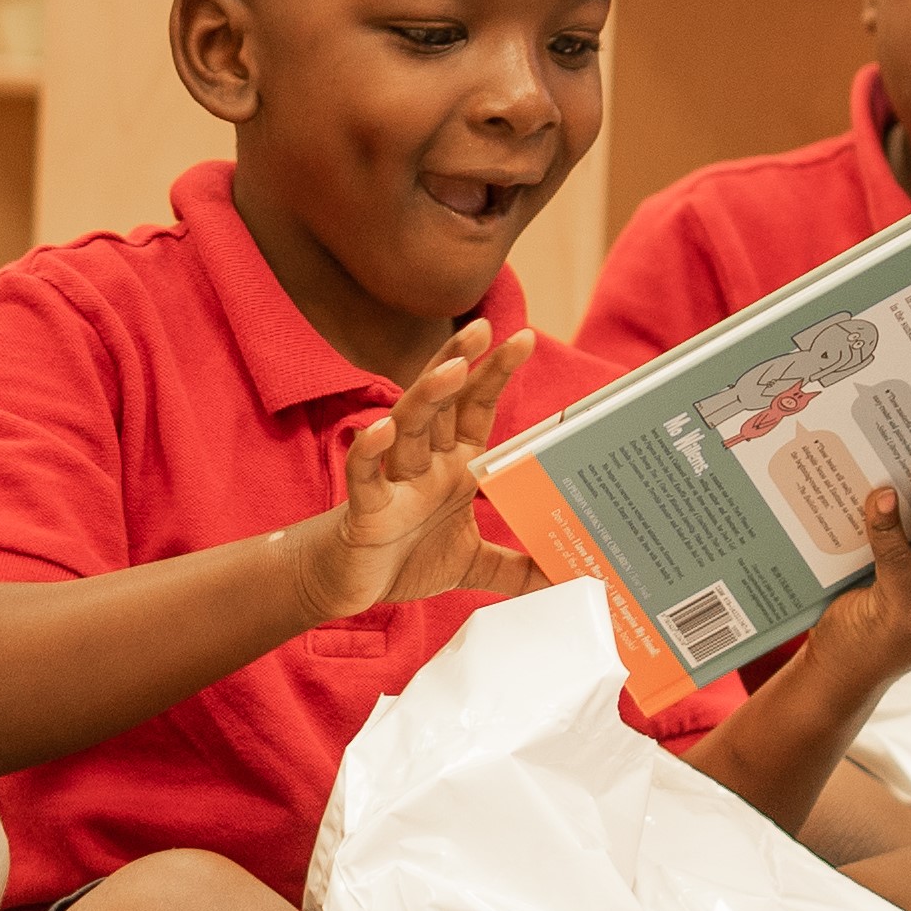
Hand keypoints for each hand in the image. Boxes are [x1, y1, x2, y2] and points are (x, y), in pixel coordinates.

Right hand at [289, 323, 536, 621]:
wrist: (346, 584)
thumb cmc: (404, 560)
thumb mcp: (474, 564)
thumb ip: (518, 569)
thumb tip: (565, 576)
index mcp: (452, 468)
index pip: (476, 409)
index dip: (495, 373)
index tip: (523, 338)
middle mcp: (424, 465)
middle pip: (443, 402)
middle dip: (461, 361)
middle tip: (486, 326)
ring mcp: (395, 483)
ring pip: (408, 426)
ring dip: (428, 395)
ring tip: (453, 368)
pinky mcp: (367, 511)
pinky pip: (366, 474)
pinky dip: (370, 451)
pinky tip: (381, 430)